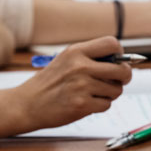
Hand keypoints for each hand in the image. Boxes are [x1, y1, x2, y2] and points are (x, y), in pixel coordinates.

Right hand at [15, 36, 132, 129]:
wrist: (27, 104)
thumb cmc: (49, 83)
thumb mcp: (65, 60)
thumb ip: (89, 58)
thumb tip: (121, 62)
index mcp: (76, 51)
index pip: (112, 44)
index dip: (120, 55)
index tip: (117, 63)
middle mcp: (80, 66)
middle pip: (122, 70)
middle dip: (124, 78)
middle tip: (117, 82)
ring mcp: (81, 86)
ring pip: (116, 90)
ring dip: (109, 94)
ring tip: (93, 94)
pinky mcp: (82, 104)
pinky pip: (106, 105)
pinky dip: (100, 106)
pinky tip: (86, 104)